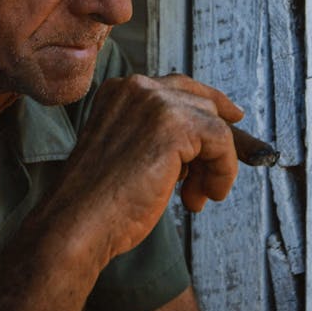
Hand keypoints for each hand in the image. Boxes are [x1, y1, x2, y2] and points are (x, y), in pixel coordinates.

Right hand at [52, 73, 242, 261]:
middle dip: (211, 145)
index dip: (210, 104)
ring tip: (198, 196)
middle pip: (200, 102)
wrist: (78, 223)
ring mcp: (154, 101)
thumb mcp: (129, 152)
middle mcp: (136, 87)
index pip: (178, 87)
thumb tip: (211, 137)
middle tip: (204, 185)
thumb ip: (160, 135)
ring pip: (214, 123)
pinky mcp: (175, 124)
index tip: (233, 119)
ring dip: (215, 164)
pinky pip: (222, 141)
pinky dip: (223, 171)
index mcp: (119, 91)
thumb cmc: (100, 201)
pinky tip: (205, 195)